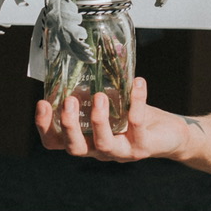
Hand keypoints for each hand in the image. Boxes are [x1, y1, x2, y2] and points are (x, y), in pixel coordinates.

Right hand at [34, 77, 196, 162]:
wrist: (169, 135)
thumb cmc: (134, 116)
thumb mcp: (111, 102)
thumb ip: (94, 90)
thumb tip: (81, 59)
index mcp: (86, 139)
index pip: (56, 142)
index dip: (45, 127)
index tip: (42, 103)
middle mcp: (99, 150)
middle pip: (75, 148)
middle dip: (69, 126)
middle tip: (68, 101)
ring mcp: (122, 152)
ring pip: (104, 144)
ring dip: (99, 120)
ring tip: (99, 95)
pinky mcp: (143, 147)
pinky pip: (137, 124)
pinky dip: (136, 102)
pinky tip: (138, 82)